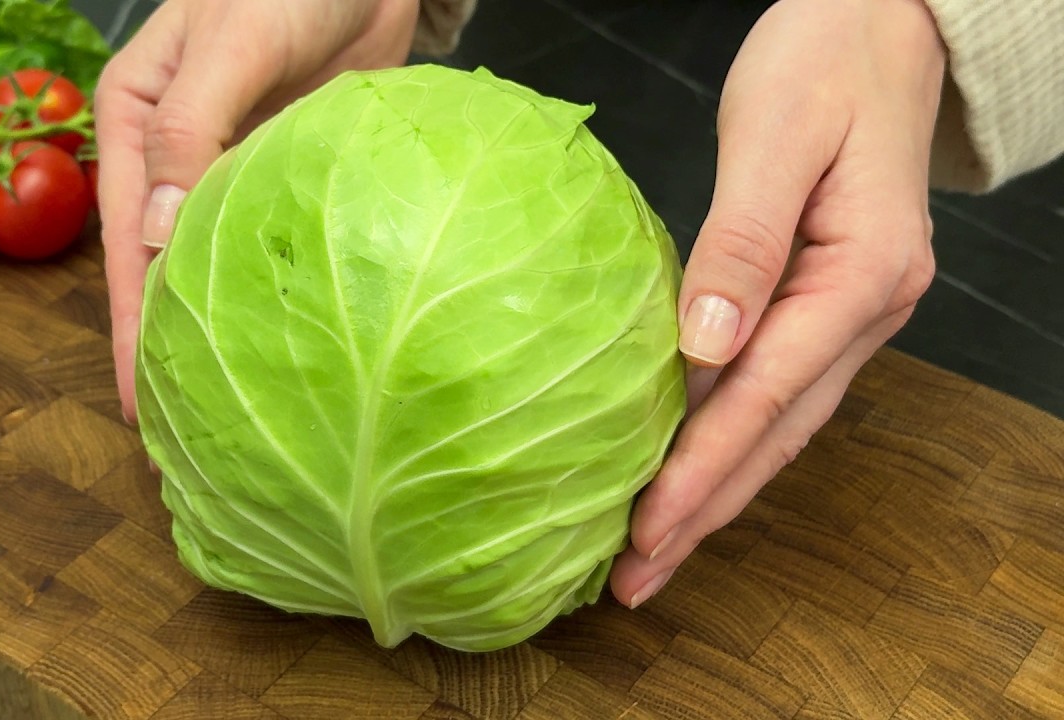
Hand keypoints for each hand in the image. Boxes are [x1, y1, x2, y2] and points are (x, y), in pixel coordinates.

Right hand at [95, 0, 419, 422]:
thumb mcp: (230, 45)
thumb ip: (191, 130)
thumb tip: (158, 239)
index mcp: (139, 125)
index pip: (128, 243)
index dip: (131, 327)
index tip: (138, 404)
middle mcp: (181, 158)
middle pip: (170, 270)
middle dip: (173, 351)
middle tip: (182, 439)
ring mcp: (240, 173)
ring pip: (227, 268)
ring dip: (229, 336)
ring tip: (236, 414)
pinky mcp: (298, 181)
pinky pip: (285, 247)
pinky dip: (286, 296)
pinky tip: (300, 353)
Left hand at [610, 0, 946, 606]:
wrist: (882, 23)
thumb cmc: (826, 61)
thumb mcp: (776, 137)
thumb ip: (741, 244)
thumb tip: (702, 348)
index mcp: (861, 279)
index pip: (766, 398)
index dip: (702, 473)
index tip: (644, 534)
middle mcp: (865, 312)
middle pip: (775, 436)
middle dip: (704, 512)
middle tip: (634, 581)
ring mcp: (850, 313)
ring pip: (775, 424)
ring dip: (715, 491)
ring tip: (654, 551)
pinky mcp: (821, 301)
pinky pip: (771, 389)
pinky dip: (726, 440)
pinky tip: (686, 468)